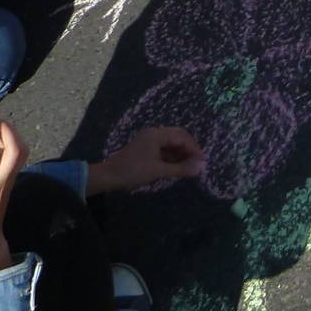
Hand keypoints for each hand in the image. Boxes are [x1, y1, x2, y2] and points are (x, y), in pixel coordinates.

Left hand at [87, 127, 204, 194]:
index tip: (202, 162)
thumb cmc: (133, 171)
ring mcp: (148, 141)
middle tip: (197, 163)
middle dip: (189, 150)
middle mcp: (154, 134)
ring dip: (180, 154)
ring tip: (188, 167)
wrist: (107, 177)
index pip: (182, 137)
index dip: (194, 149)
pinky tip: (176, 167)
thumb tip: (201, 168)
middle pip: (178, 137)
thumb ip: (181, 169)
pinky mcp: (145, 149)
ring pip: (171, 144)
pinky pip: (163, 150)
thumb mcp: (159, 171)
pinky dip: (172, 157)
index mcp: (157, 134)